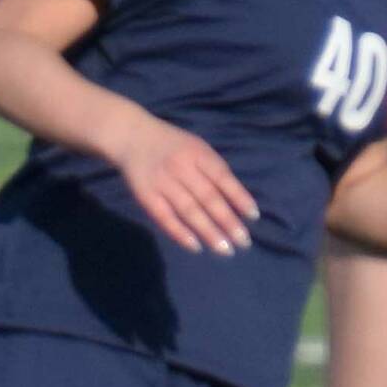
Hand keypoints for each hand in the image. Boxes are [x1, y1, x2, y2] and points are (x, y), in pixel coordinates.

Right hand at [110, 112, 257, 255]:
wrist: (132, 137)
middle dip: (228, 221)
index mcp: (198, 154)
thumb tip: (237, 202)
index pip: (223, 178)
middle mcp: (182, 168)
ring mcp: (163, 183)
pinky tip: (195, 246)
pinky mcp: (146, 196)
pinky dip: (180, 233)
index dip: (239, 197)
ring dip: (209, 232)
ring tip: (225, 250)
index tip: (253, 217)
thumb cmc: (173, 146)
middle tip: (244, 242)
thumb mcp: (197, 148)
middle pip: (208, 198)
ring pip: (189, 211)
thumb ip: (214, 170)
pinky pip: (165, 217)